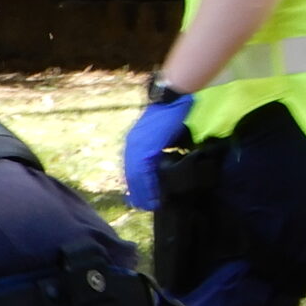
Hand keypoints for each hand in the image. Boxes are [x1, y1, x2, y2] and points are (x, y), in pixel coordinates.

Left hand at [122, 92, 192, 210]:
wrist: (174, 98)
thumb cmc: (172, 115)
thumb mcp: (163, 137)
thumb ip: (160, 151)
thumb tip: (165, 167)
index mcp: (135, 143)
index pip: (133, 169)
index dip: (138, 185)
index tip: (141, 199)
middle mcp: (132, 145)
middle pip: (131, 175)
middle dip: (138, 192)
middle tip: (145, 206)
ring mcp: (137, 146)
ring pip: (136, 175)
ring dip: (143, 192)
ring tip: (150, 205)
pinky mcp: (146, 146)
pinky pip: (144, 170)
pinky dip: (148, 184)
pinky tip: (154, 194)